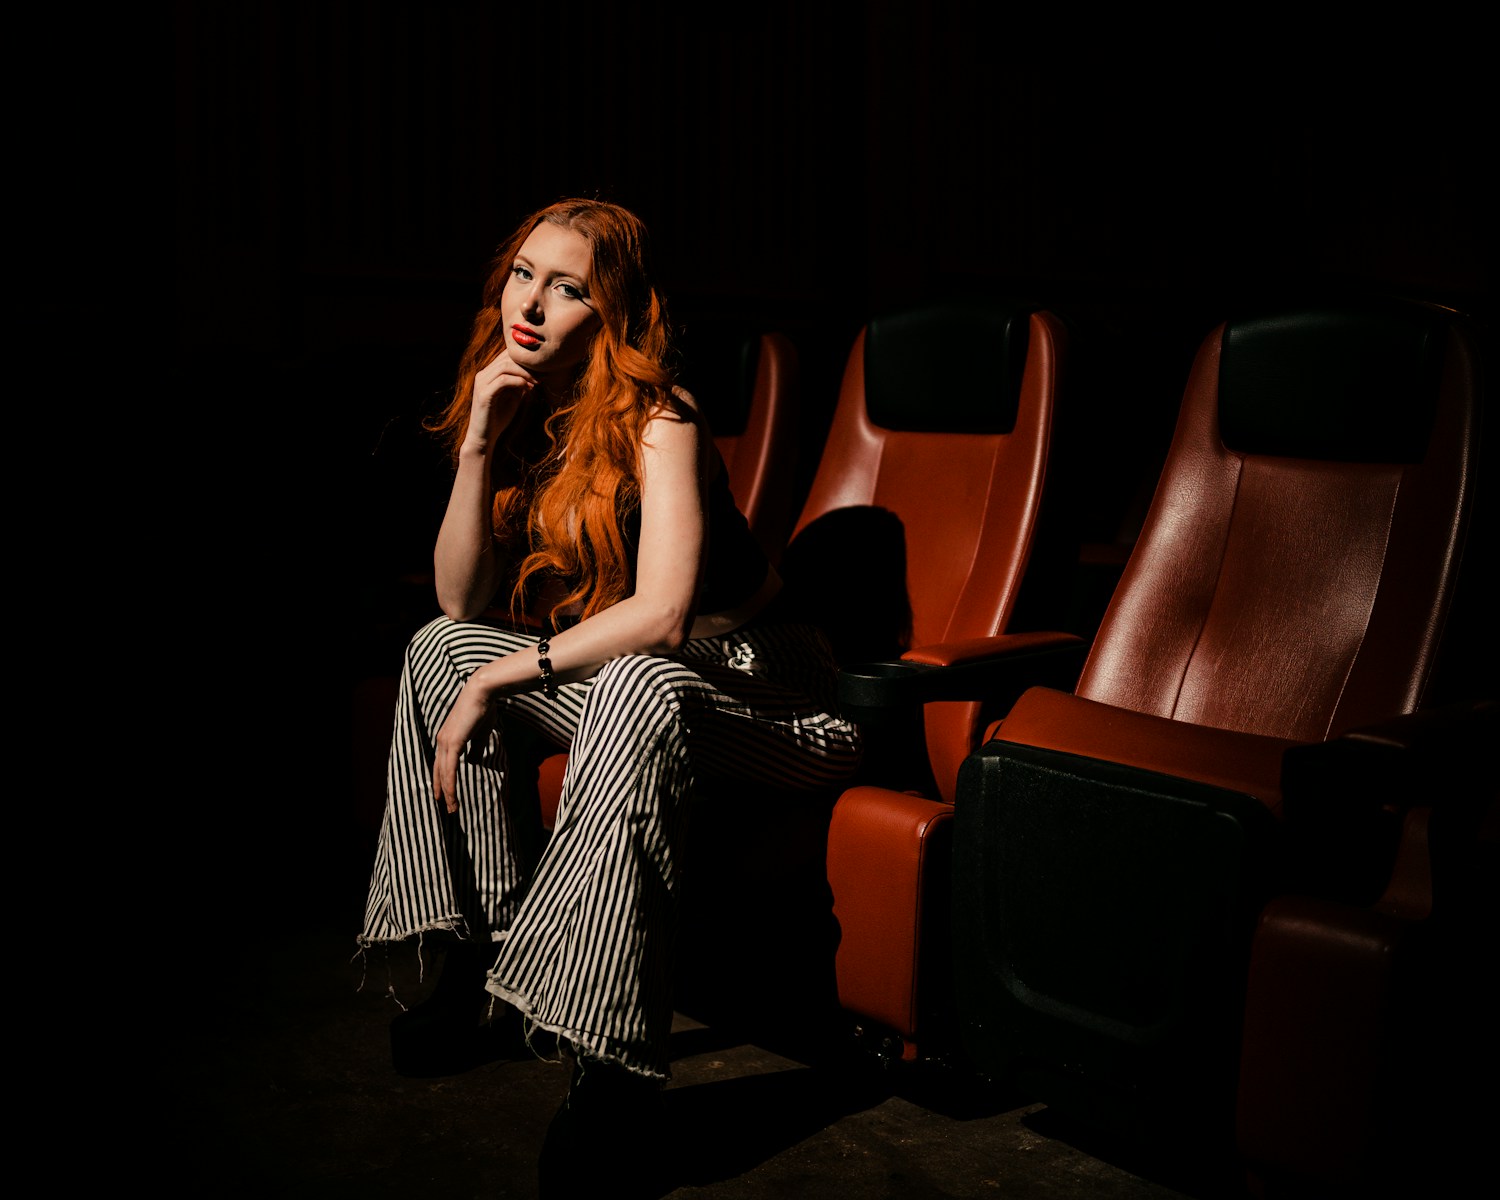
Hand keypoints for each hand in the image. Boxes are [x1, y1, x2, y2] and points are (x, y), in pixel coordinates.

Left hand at [431, 672, 497, 813]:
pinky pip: (450, 768)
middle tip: (448, 808)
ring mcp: (445, 742)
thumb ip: (475, 749)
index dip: (442, 781)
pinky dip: (450, 783)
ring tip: (452, 808)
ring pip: (444, 774)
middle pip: (438, 772)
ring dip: (447, 792)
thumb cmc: (483, 710)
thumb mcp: (479, 734)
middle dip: (442, 791)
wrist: (482, 692)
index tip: (445, 796)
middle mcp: (442, 741)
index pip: (441, 764)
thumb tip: (473, 762)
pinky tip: (452, 795)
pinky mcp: (452, 742)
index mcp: (446, 739)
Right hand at [468, 349, 538, 444]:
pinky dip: (518, 381)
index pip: (506, 355)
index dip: (525, 359)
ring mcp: (482, 383)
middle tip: (542, 375)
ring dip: (524, 373)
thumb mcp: (513, 396)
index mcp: (488, 373)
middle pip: (506, 357)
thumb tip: (537, 372)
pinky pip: (503, 380)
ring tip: (536, 382)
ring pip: (505, 366)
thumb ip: (520, 383)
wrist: (484, 437)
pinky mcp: (484, 395)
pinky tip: (528, 388)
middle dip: (527, 365)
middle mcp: (483, 375)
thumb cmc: (498, 418)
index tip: (541, 369)